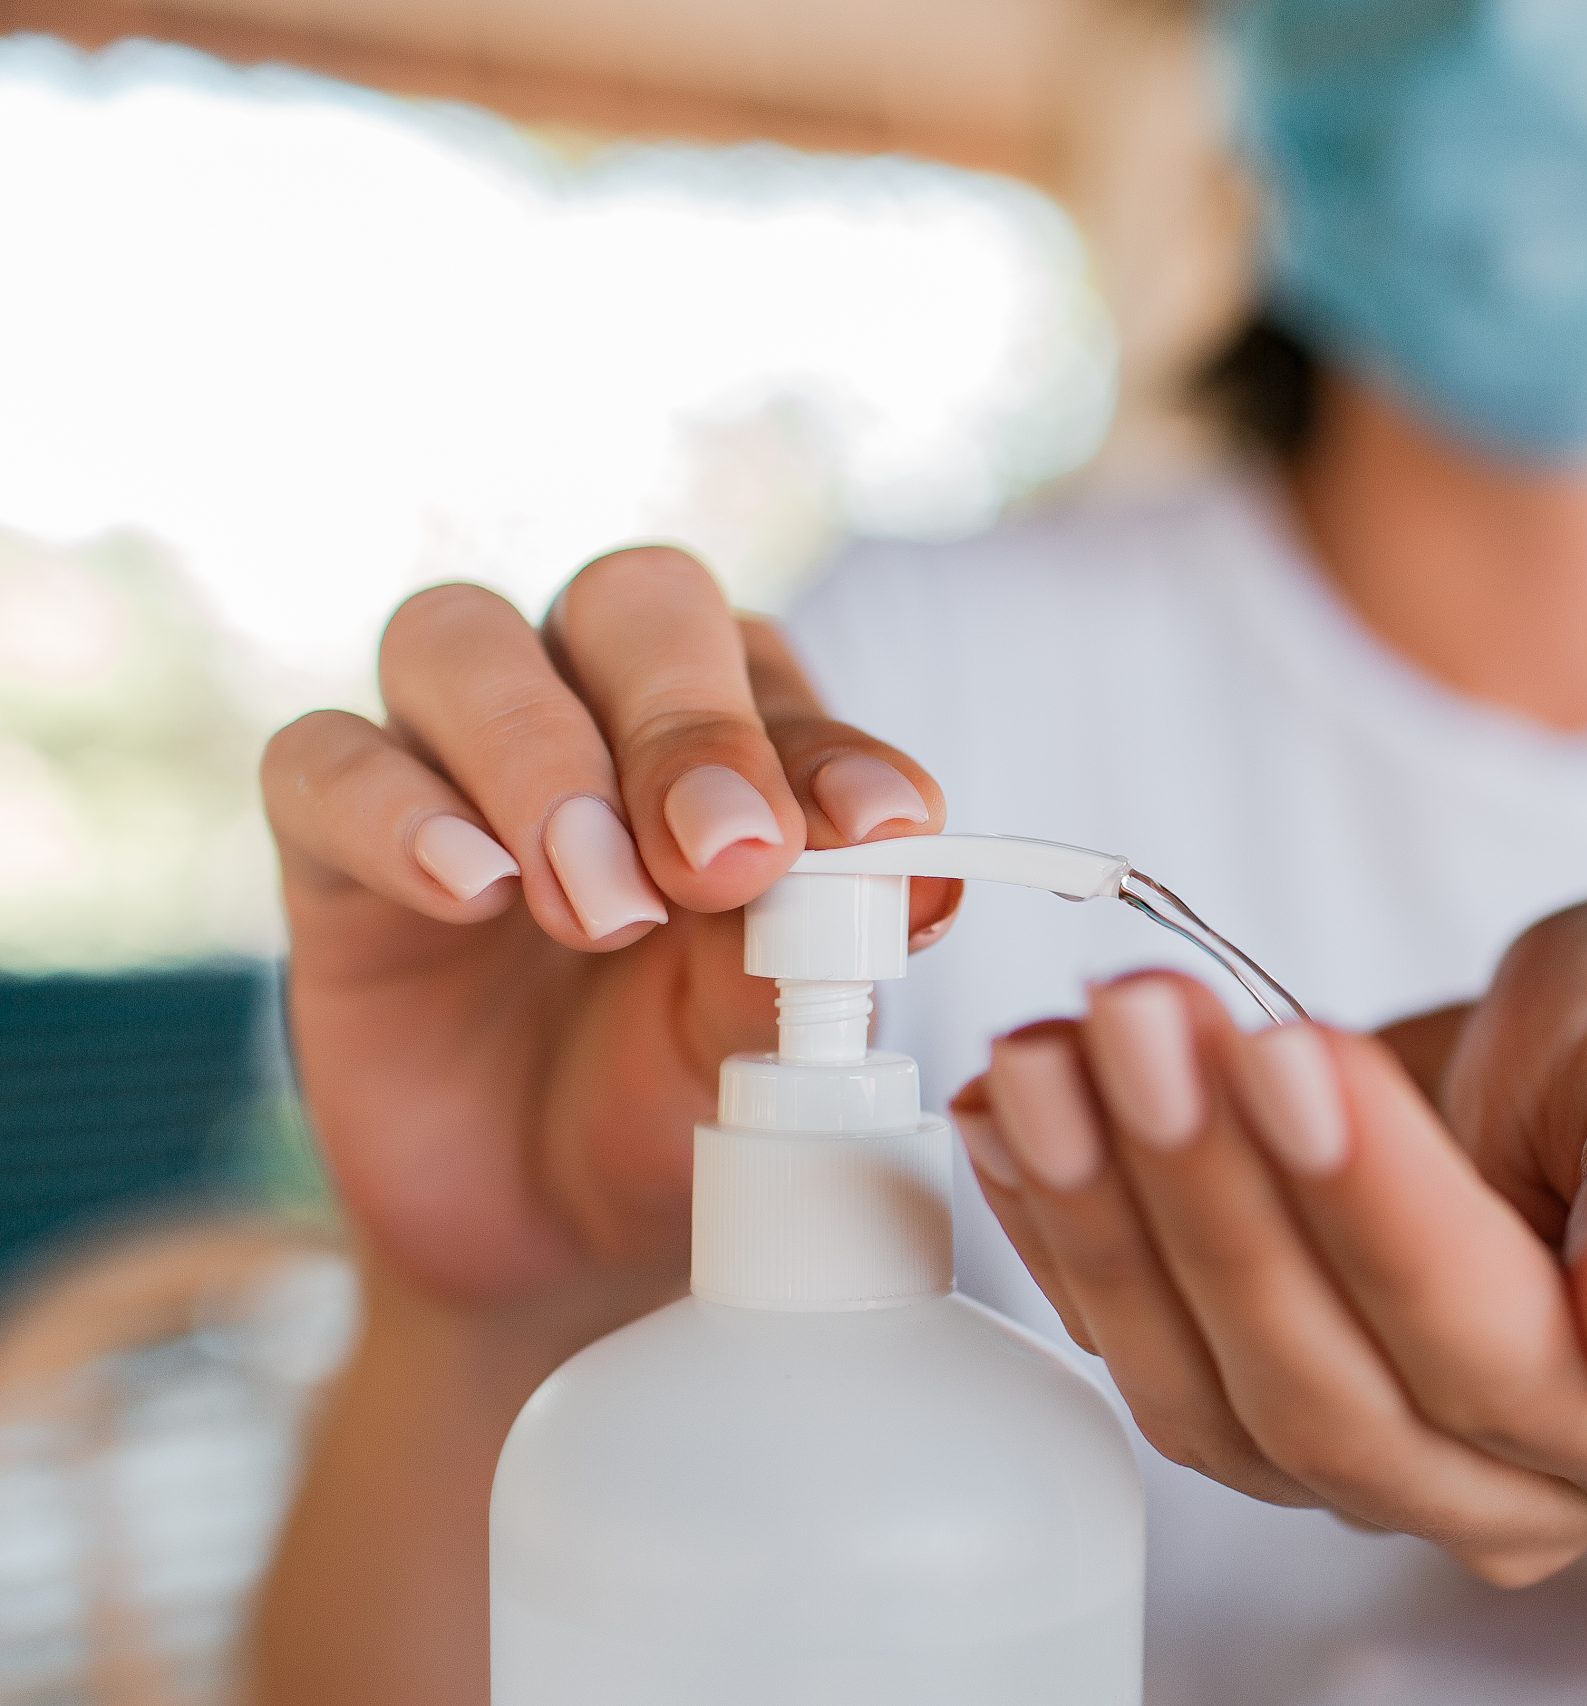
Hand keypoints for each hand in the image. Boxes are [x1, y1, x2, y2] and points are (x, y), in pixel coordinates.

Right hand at [260, 548, 952, 1314]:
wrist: (548, 1236)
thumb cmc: (679, 1095)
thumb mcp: (763, 1043)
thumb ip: (819, 950)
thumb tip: (915, 877)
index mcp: (732, 731)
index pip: (773, 673)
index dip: (826, 743)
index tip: (876, 830)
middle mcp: (593, 707)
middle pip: (631, 605)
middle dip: (686, 724)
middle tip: (722, 864)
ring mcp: (450, 758)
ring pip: (460, 638)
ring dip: (541, 760)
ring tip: (602, 908)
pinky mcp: (330, 837)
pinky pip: (323, 760)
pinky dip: (398, 812)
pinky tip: (472, 892)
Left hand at [951, 895, 1586, 1585]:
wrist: (1580, 1097)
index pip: (1495, 1347)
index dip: (1375, 1208)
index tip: (1286, 1048)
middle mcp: (1518, 1489)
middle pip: (1331, 1390)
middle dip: (1213, 1193)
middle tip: (1137, 1018)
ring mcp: (1376, 1474)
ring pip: (1214, 1398)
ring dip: (1110, 1218)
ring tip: (1046, 1055)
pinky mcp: (1257, 1420)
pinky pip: (1143, 1362)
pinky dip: (1062, 1234)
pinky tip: (1009, 1114)